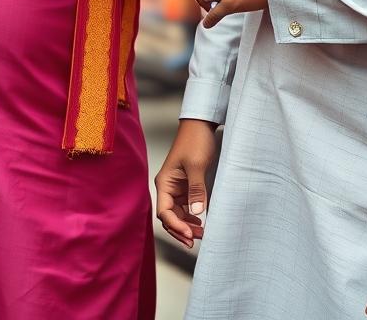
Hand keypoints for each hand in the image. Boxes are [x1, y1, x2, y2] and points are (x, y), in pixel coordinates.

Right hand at [154, 118, 216, 248]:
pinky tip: (201, 223)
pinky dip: (192, 218)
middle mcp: (168, 187)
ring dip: (187, 226)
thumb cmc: (195, 140)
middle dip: (181, 230)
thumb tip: (197, 213)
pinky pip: (186, 208)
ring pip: (178, 215)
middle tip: (197, 240)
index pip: (164, 213)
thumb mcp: (197, 165)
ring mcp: (177, 188)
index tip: (190, 235)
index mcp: (164, 182)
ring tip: (202, 234)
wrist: (201, 125)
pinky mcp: (187, 187)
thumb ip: (196, 190)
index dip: (176, 226)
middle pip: (169, 217)